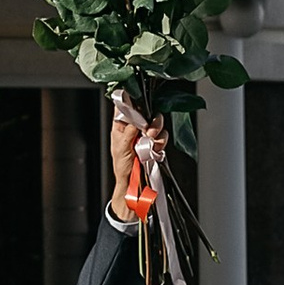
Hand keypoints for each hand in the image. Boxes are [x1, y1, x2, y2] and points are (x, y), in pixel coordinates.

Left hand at [110, 101, 167, 215]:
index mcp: (121, 127)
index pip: (124, 108)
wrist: (134, 184)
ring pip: (156, 124)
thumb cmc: (122, 167)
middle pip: (145, 113)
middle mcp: (134, 129)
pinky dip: (161, 142)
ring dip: (156, 131)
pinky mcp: (155, 144)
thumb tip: (134, 120)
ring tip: (151, 141)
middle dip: (150, 120)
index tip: (137, 100)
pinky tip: (155, 149)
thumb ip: (129, 132)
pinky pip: (163, 136)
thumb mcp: (121, 148)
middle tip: (148, 130)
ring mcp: (145, 136)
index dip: (130, 101)